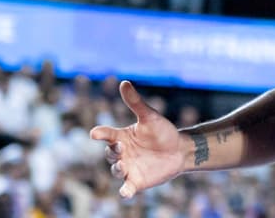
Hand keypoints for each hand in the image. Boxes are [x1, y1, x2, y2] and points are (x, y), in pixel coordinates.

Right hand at [89, 81, 184, 198]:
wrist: (180, 150)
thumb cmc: (163, 132)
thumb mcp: (150, 116)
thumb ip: (136, 103)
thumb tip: (124, 83)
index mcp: (122, 137)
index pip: (107, 135)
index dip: (100, 134)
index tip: (94, 133)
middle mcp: (122, 153)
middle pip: (110, 154)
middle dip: (113, 151)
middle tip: (120, 146)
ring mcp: (128, 168)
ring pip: (116, 171)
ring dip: (117, 169)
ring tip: (122, 165)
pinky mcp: (137, 182)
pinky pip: (126, 189)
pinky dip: (124, 191)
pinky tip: (125, 192)